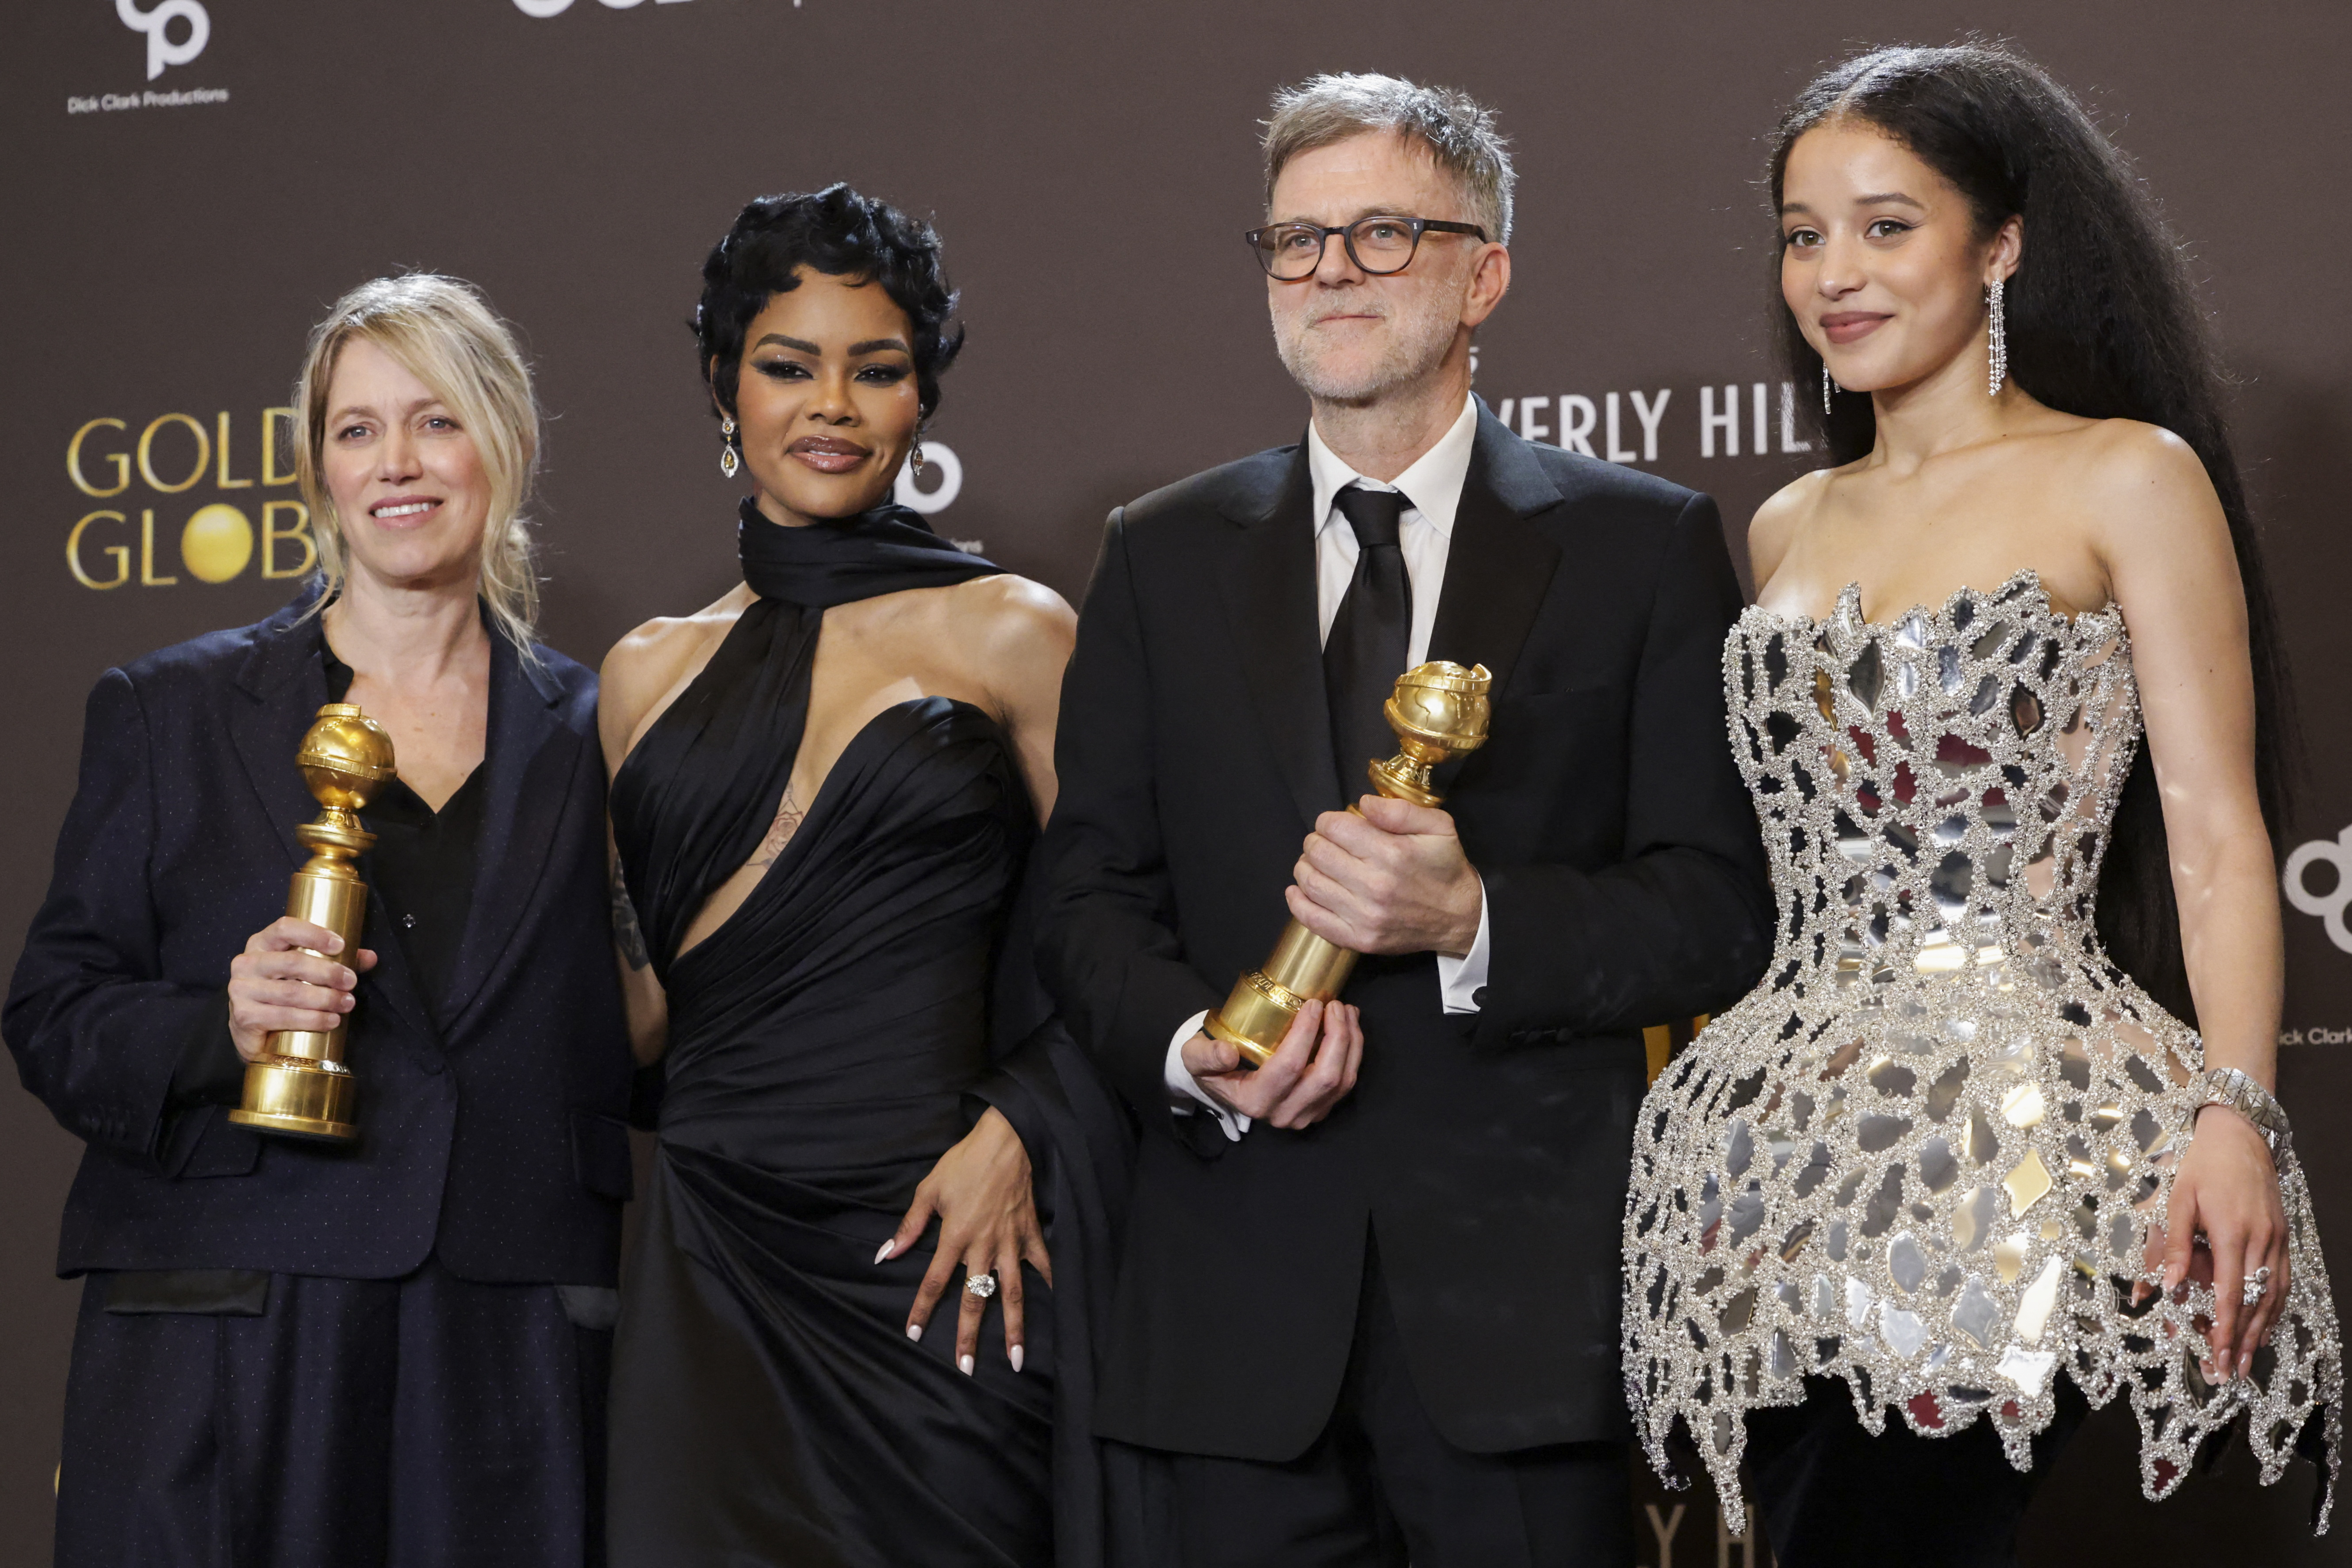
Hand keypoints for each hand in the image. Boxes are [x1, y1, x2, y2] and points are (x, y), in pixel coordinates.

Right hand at [226, 917, 377, 1061]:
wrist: (251, 1028)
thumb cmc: (283, 991)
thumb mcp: (306, 970)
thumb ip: (336, 960)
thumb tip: (370, 957)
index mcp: (261, 943)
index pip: (285, 928)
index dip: (314, 934)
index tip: (341, 945)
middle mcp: (247, 963)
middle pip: (293, 962)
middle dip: (328, 972)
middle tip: (351, 982)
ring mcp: (241, 990)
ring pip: (291, 992)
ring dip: (325, 999)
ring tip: (347, 1003)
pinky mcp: (244, 1016)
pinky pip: (283, 1016)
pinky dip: (312, 1020)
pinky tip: (331, 1021)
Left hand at [880, 1107, 1050, 1374]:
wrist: (1006, 1140)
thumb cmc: (964, 1163)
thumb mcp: (929, 1190)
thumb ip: (909, 1226)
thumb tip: (886, 1253)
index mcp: (955, 1235)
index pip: (935, 1281)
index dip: (922, 1309)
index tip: (913, 1335)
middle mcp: (983, 1246)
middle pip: (974, 1298)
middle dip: (969, 1335)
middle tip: (967, 1367)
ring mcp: (1010, 1242)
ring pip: (1013, 1292)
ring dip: (1014, 1327)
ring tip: (1017, 1358)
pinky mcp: (1030, 1233)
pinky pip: (1043, 1264)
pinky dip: (1051, 1284)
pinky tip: (1057, 1305)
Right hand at [1180, 997, 1361, 1128]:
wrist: (1222, 1083)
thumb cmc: (1210, 1062)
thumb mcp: (1196, 1056)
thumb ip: (1206, 1055)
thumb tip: (1228, 1053)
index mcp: (1255, 1101)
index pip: (1289, 1066)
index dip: (1306, 1033)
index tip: (1313, 1003)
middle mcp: (1283, 1115)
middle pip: (1325, 1077)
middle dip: (1337, 1036)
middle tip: (1335, 1004)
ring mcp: (1305, 1116)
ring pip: (1342, 1082)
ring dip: (1351, 1043)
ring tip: (1347, 1011)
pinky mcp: (1319, 1110)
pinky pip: (1346, 1084)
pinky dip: (1353, 1054)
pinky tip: (1349, 1028)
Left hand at [1287, 795, 1481, 956]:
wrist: (1460, 917)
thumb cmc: (1446, 868)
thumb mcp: (1438, 827)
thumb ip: (1400, 810)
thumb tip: (1362, 803)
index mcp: (1391, 854)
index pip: (1335, 827)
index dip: (1329, 820)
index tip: (1336, 824)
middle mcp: (1375, 886)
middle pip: (1318, 853)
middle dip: (1316, 841)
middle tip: (1325, 842)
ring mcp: (1364, 917)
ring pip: (1310, 883)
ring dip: (1306, 867)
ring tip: (1317, 863)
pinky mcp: (1359, 940)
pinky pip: (1313, 920)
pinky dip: (1298, 902)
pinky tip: (1299, 890)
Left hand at [2160, 1105, 2288, 1379]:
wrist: (2239, 1137)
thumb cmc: (2201, 1167)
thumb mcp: (2177, 1201)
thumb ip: (2171, 1245)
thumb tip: (2164, 1288)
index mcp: (2232, 1233)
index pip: (2230, 1294)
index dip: (2224, 1330)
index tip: (2217, 1358)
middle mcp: (2261, 1241)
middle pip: (2255, 1302)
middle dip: (2243, 1341)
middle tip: (2231, 1373)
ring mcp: (2277, 1240)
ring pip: (2273, 1296)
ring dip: (2261, 1330)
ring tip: (2247, 1360)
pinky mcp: (2284, 1237)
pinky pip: (2283, 1280)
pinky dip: (2275, 1307)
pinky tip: (2266, 1325)